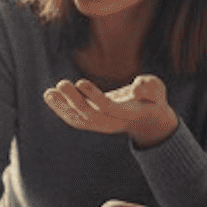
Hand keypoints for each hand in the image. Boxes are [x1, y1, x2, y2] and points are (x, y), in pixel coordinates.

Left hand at [43, 75, 178, 146]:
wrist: (148, 120)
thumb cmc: (153, 100)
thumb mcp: (157, 90)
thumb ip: (150, 86)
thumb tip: (136, 88)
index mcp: (127, 113)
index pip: (107, 108)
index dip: (93, 95)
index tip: (80, 82)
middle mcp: (112, 122)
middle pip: (90, 115)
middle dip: (74, 100)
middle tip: (61, 84)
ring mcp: (101, 125)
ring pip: (79, 120)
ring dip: (62, 107)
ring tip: (48, 93)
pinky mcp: (93, 122)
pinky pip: (75, 119)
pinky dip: (61, 109)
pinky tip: (50, 96)